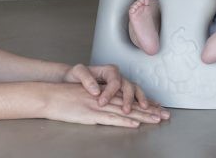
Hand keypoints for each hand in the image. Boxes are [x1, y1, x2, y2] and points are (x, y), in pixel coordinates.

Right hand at [43, 83, 169, 127]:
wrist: (50, 95)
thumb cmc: (65, 96)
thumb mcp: (85, 94)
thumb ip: (98, 98)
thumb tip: (109, 106)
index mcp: (105, 92)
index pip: (129, 97)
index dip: (144, 102)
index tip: (158, 107)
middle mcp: (105, 97)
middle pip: (131, 103)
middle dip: (149, 109)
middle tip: (165, 115)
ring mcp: (99, 105)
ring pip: (124, 110)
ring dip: (142, 115)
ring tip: (156, 119)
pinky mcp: (91, 114)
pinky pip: (110, 118)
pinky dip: (123, 121)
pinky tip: (134, 123)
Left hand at [62, 64, 150, 113]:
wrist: (73, 78)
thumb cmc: (75, 75)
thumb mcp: (77, 72)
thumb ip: (86, 79)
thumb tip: (95, 90)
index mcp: (108, 71)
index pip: (114, 81)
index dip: (109, 92)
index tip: (101, 102)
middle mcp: (117, 77)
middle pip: (128, 86)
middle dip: (129, 99)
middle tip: (126, 110)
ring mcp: (121, 84)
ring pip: (135, 90)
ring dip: (141, 99)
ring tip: (145, 108)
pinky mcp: (122, 92)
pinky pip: (135, 96)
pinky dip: (143, 101)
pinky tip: (152, 106)